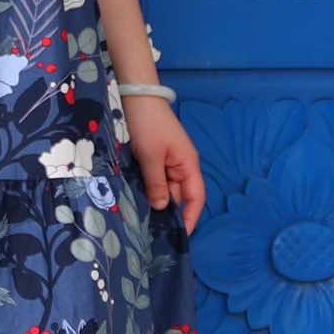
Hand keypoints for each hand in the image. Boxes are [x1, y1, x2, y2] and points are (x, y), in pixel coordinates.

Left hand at [120, 95, 204, 234]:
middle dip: (171, 214)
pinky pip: (158, 179)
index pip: (195, 198)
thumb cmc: (148, 125)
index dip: (190, 217)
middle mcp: (182, 165)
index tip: (180, 236)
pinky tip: (141, 201)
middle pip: (181, 196)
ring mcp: (170, 161)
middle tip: (156, 235)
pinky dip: (152, 190)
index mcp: (188, 165)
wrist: (137, 97)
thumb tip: (162, 208)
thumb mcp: (150, 157)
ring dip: (159, 203)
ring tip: (147, 223)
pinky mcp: (157, 156)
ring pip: (167, 189)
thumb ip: (156, 184)